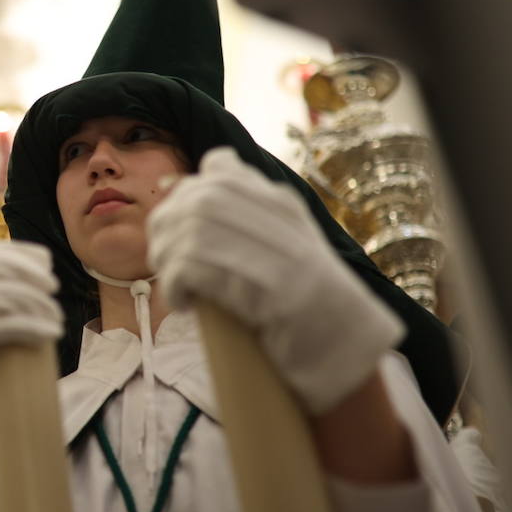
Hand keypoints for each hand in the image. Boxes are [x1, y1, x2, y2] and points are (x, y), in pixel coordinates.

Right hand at [0, 239, 63, 511]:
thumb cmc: (6, 387)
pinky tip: (49, 331)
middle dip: (19, 268)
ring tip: (56, 316)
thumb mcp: (13, 337)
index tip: (47, 263)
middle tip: (55, 286)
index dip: (11, 252)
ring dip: (25, 297)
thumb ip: (17, 307)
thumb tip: (44, 277)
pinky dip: (21, 323)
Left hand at [148, 147, 403, 413]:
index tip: (174, 228)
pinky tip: (184, 304)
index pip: (220, 166)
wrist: (347, 345)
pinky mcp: (274, 289)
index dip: (182, 192)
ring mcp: (283, 252)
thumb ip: (242, 216)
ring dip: (168, 260)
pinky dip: (178, 286)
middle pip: (200, 198)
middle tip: (163, 261)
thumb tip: (182, 184)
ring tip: (175, 286)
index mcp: (283, 204)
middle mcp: (284, 219)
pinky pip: (201, 270)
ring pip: (195, 232)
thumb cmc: (302, 305)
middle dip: (166, 227)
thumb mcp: (277, 248)